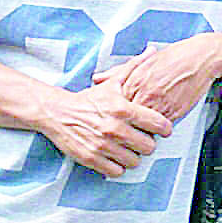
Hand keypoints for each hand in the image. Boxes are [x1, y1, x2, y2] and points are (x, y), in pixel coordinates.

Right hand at [42, 80, 172, 177]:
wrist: (57, 113)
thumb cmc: (88, 99)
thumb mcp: (112, 82)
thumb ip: (134, 68)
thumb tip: (152, 51)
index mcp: (123, 109)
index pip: (158, 124)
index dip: (164, 128)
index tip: (162, 129)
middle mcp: (114, 128)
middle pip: (148, 146)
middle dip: (147, 143)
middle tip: (142, 140)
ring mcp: (102, 145)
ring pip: (134, 161)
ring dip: (133, 156)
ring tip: (128, 149)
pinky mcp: (91, 159)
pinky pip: (116, 171)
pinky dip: (118, 166)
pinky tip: (116, 157)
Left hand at [93, 34, 221, 121]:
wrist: (201, 58)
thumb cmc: (174, 58)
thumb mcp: (143, 62)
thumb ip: (118, 73)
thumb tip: (97, 79)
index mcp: (133, 82)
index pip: (115, 107)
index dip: (112, 116)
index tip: (110, 120)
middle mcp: (144, 95)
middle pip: (126, 121)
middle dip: (124, 128)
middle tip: (121, 132)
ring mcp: (159, 105)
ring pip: (142, 128)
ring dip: (140, 133)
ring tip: (137, 135)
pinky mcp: (174, 112)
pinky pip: (160, 128)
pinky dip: (157, 130)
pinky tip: (156, 128)